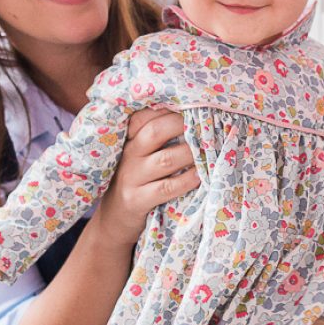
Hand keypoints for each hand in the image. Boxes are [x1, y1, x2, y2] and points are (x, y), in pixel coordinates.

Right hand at [97, 109, 199, 247]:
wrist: (114, 220)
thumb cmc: (135, 181)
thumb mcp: (136, 156)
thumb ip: (154, 137)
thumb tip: (190, 117)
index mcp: (128, 140)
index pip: (142, 116)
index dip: (167, 108)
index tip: (190, 104)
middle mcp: (129, 155)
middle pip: (155, 132)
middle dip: (183, 125)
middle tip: (205, 123)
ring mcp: (132, 178)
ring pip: (166, 159)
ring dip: (191, 153)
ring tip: (209, 149)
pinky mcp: (138, 200)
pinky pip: (167, 187)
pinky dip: (187, 180)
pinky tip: (201, 175)